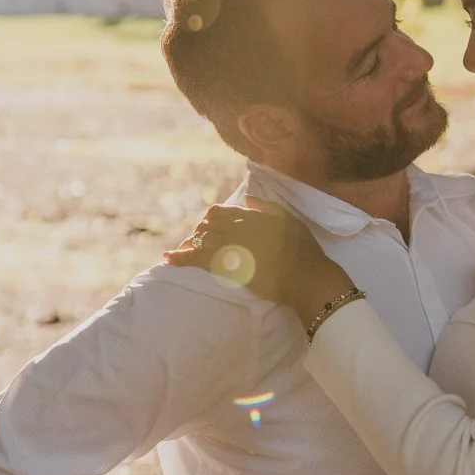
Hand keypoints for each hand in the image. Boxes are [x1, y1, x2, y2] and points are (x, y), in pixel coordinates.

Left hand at [166, 200, 351, 326]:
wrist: (306, 277)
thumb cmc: (304, 251)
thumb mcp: (289, 220)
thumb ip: (267, 207)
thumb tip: (248, 197)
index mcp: (251, 216)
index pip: (221, 212)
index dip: (211, 220)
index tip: (208, 228)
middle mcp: (237, 227)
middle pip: (207, 225)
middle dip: (198, 233)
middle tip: (193, 244)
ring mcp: (230, 245)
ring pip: (200, 240)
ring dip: (188, 245)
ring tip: (177, 252)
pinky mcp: (226, 265)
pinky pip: (197, 258)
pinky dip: (180, 258)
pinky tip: (168, 259)